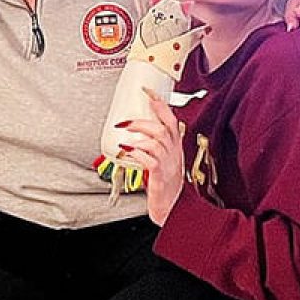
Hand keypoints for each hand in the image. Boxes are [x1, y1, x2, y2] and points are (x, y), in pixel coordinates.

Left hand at [117, 87, 184, 226]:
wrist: (174, 208)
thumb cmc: (167, 184)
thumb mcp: (164, 159)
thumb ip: (153, 145)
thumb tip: (134, 131)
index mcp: (175, 146)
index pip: (170, 119)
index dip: (159, 104)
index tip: (147, 91)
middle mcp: (173, 152)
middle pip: (161, 128)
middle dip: (141, 122)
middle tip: (124, 122)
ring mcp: (168, 164)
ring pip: (156, 141)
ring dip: (138, 137)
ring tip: (125, 139)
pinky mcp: (159, 176)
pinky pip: (150, 159)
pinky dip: (137, 153)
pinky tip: (128, 152)